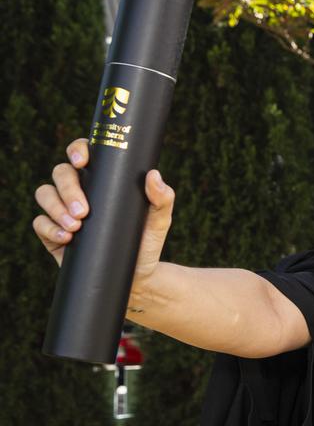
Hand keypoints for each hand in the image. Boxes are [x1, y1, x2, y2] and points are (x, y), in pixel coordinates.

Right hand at [32, 138, 175, 291]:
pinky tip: (67, 238)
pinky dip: (49, 228)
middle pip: (61, 173)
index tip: (82, 160)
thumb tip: (153, 175)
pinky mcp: (52, 233)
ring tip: (75, 226)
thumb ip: (162, 198)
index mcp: (103, 179)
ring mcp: (63, 210)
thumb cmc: (146, 241)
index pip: (84, 154)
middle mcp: (79, 190)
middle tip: (84, 211)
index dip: (78, 150)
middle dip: (68, 188)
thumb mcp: (159, 220)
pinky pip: (39, 223)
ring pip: (44, 193)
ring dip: (56, 208)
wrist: (134, 275)